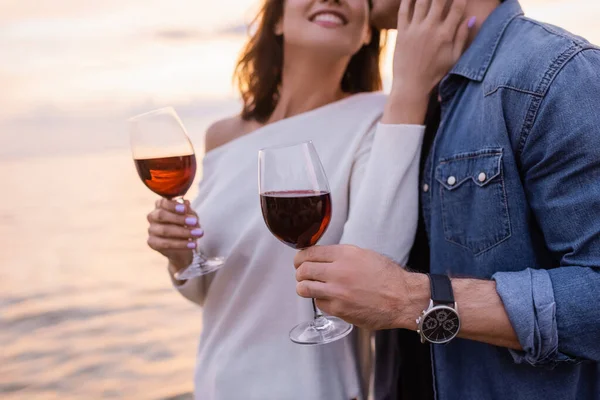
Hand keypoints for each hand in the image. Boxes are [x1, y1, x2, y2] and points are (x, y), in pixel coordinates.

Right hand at [146, 198, 203, 273]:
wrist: (185, 243)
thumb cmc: (186, 224)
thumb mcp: (190, 216)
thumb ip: (188, 210)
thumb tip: (185, 203)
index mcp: (160, 206)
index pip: (162, 202)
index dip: (173, 205)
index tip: (185, 208)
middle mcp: (153, 216)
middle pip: (161, 215)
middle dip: (179, 218)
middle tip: (194, 222)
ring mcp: (151, 230)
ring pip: (164, 230)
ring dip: (183, 232)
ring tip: (198, 234)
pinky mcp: (153, 243)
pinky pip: (166, 244)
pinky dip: (181, 244)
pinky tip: (192, 244)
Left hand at [293, 245, 428, 329]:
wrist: (403, 298)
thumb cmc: (387, 276)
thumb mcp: (363, 254)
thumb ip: (340, 255)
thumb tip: (321, 258)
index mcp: (344, 254)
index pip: (309, 253)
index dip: (300, 257)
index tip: (299, 261)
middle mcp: (338, 271)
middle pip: (303, 270)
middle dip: (299, 272)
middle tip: (302, 275)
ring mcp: (337, 292)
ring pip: (304, 288)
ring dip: (304, 287)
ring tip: (309, 287)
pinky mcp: (339, 309)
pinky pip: (319, 303)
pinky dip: (321, 301)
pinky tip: (329, 298)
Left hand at [391, 0, 469, 97]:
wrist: (411, 85)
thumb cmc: (435, 74)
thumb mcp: (454, 58)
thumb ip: (462, 37)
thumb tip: (472, 18)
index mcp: (445, 35)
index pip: (457, 7)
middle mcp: (430, 29)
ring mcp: (415, 30)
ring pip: (421, 1)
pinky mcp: (402, 33)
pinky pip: (404, 11)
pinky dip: (407, 0)